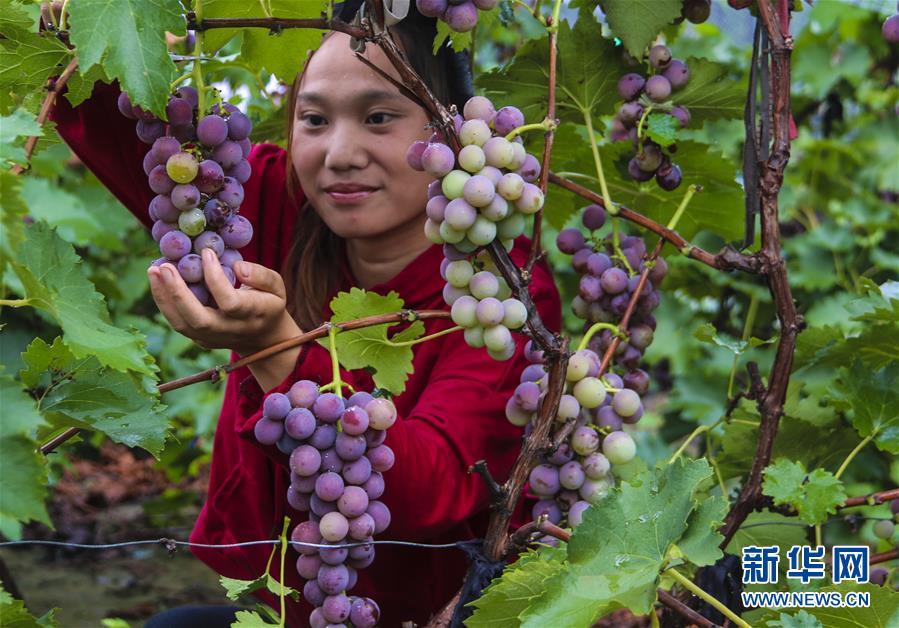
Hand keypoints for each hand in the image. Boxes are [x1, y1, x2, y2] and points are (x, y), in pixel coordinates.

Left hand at [147, 248, 301, 355]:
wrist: (264, 339)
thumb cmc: (270, 304)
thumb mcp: (277, 286)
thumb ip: (261, 275)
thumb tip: (237, 267)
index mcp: (252, 315)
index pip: (230, 302)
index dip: (216, 278)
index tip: (207, 253)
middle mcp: (230, 330)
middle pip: (199, 319)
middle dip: (178, 293)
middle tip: (164, 266)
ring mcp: (213, 338)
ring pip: (182, 324)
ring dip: (163, 297)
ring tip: (153, 270)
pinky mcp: (200, 340)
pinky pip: (178, 323)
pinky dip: (165, 302)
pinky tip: (158, 281)